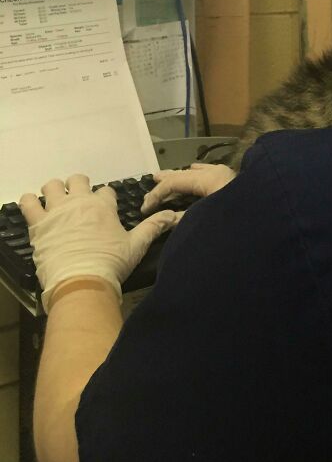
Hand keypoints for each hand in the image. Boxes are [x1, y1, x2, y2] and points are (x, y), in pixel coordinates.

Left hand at [20, 174, 177, 309]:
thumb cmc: (111, 264)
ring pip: (51, 186)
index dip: (105, 198)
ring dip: (53, 190)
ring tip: (55, 202)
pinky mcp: (38, 224)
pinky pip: (27, 203)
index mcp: (103, 206)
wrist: (82, 282)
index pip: (106, 191)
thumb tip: (175, 215)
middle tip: (78, 201)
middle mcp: (80, 202)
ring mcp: (57, 211)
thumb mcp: (137, 245)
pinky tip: (32, 207)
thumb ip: (154, 226)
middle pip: (77, 180)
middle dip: (78, 186)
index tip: (104, 208)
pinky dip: (28, 202)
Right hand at [140, 162, 235, 216]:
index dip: (157, 194)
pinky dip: (199, 176)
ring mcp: (230, 176)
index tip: (143, 208)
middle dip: (169, 179)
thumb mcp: (205, 222)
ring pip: (200, 173)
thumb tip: (168, 217)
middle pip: (187, 174)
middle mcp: (219, 172)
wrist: (272, 223)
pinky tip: (196, 175)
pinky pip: (212, 174)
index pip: (176, 181)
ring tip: (171, 178)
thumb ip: (184, 219)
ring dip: (184, 177)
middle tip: (153, 180)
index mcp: (210, 178)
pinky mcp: (237, 183)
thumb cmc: (236, 225)